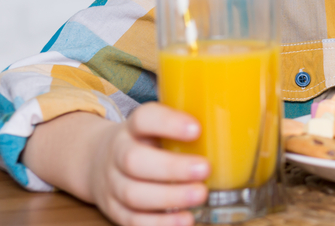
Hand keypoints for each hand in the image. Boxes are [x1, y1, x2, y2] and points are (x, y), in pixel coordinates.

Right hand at [87, 103, 208, 225]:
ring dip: (170, 197)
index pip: (144, 119)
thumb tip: (236, 120)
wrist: (98, 161)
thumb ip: (186, 124)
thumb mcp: (158, 126)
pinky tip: (185, 220)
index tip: (197, 129)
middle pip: (135, 160)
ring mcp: (113, 184)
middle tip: (205, 169)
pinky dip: (159, 223)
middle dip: (172, 167)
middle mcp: (118, 154)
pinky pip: (133, 220)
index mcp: (133, 128)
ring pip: (133, 193)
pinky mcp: (115, 210)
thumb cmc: (145, 142)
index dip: (168, 123)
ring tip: (201, 195)